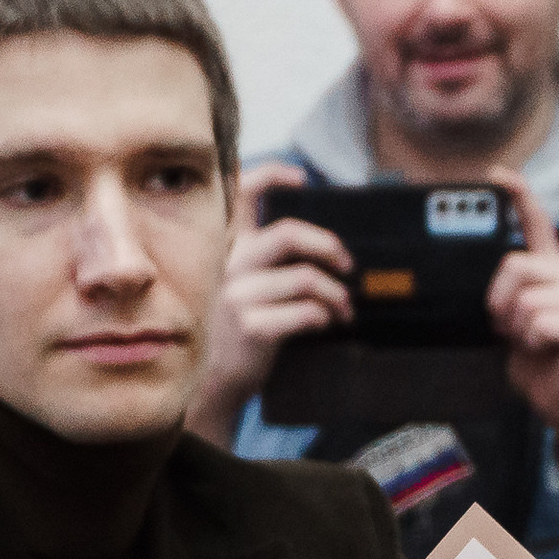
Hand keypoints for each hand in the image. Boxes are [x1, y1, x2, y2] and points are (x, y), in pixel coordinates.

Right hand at [187, 163, 353, 442]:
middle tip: (347, 264)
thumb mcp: (238, 286)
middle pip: (289, 234)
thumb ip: (263, 262)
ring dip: (336, 293)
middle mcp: (228, 266)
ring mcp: (238, 296)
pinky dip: (325, 317)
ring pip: (306, 278)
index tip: (302, 178)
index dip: (272, 175)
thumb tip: (318, 246)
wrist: (211, 383)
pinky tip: (327, 324)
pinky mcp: (252, 327)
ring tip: (344, 308)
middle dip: (329, 245)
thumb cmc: (233, 332)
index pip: (239, 195)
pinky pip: (307, 312)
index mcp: (225, 249)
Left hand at [486, 171, 558, 465]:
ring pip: (524, 299)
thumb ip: (508, 292)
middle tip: (511, 327)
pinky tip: (546, 350)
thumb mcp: (515, 318)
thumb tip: (493, 276)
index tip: (498, 174)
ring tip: (532, 342)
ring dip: (517, 329)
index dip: (518, 196)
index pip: (537, 224)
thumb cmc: (539, 358)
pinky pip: (538, 322)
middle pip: (516, 265)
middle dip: (500, 302)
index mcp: (554, 271)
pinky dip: (532, 342)